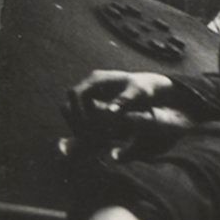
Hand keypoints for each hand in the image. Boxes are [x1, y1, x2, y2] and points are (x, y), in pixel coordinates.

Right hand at [64, 71, 181, 131]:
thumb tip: (110, 113)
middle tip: (84, 137)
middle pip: (70, 102)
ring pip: (73, 110)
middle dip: (75, 119)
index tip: (85, 126)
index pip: (74, 93)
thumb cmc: (145, 90)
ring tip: (90, 140)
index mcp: (96, 79)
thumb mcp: (138, 94)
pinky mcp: (94, 103)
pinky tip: (96, 139)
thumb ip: (124, 102)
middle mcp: (90, 85)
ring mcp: (91, 94)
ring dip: (79, 124)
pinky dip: (86, 126)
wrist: (149, 87)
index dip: (76, 110)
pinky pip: (82, 115)